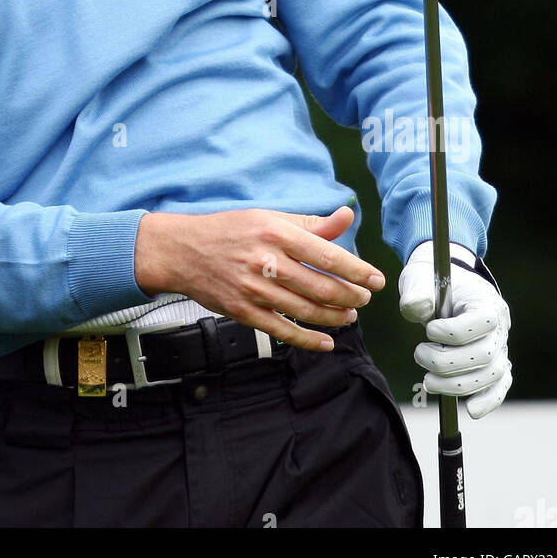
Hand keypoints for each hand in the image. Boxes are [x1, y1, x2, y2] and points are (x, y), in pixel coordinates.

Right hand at [134, 205, 385, 352]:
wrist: (181, 250)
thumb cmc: (228, 230)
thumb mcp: (268, 217)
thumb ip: (309, 223)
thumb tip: (345, 216)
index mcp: (275, 232)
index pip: (326, 254)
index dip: (356, 269)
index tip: (376, 279)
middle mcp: (265, 260)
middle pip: (319, 286)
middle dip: (350, 296)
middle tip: (364, 298)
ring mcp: (253, 289)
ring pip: (305, 310)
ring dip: (334, 317)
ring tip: (350, 315)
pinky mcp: (242, 311)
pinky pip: (282, 330)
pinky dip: (308, 340)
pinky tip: (326, 342)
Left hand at [399, 240, 511, 417]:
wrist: (447, 289)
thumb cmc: (434, 284)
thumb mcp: (421, 279)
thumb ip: (417, 293)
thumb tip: (415, 310)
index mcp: (486, 302)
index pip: (482, 321)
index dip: (453, 332)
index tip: (429, 330)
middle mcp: (500, 328)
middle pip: (484, 355)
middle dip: (448, 362)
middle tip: (419, 355)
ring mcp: (500, 348)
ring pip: (491, 376)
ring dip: (458, 385)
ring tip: (427, 381)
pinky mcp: (495, 365)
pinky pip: (499, 387)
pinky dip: (488, 400)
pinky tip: (471, 411)